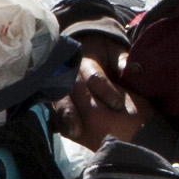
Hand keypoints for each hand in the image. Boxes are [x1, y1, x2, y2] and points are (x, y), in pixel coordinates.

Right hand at [54, 30, 141, 152]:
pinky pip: (52, 106)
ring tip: (75, 133)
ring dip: (65, 117)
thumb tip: (126, 66)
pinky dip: (57, 119)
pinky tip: (63, 132)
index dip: (105, 91)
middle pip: (69, 91)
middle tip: (84, 128)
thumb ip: (120, 58)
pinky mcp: (55, 93)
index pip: (94, 77)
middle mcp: (69, 72)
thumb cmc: (105, 52)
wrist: (88, 45)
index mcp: (86, 60)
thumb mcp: (115, 51)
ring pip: (58, 100)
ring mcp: (59, 83)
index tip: (118, 105)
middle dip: (75, 110)